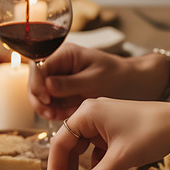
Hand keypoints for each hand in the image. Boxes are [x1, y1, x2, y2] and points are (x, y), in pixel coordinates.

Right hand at [29, 43, 165, 119]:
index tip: (46, 100)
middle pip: (35, 81)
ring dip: (46, 107)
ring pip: (40, 94)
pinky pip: (51, 103)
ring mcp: (60, 79)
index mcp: (65, 54)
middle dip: (39, 98)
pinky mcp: (63, 92)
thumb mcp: (94, 80)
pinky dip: (54, 111)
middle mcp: (59, 65)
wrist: (134, 85)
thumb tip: (46, 85)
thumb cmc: (118, 77)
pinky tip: (63, 115)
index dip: (38, 84)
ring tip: (58, 115)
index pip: (39, 66)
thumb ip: (69, 83)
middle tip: (50, 113)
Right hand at [46, 97, 169, 169]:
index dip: (55, 168)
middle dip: (66, 169)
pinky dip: (95, 163)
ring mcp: (102, 119)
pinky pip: (96, 147)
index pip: (59, 143)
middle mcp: (91, 113)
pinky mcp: (113, 128)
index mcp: (86, 113)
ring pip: (82, 147)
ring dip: (80, 168)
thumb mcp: (119, 160)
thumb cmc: (151, 133)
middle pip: (68, 144)